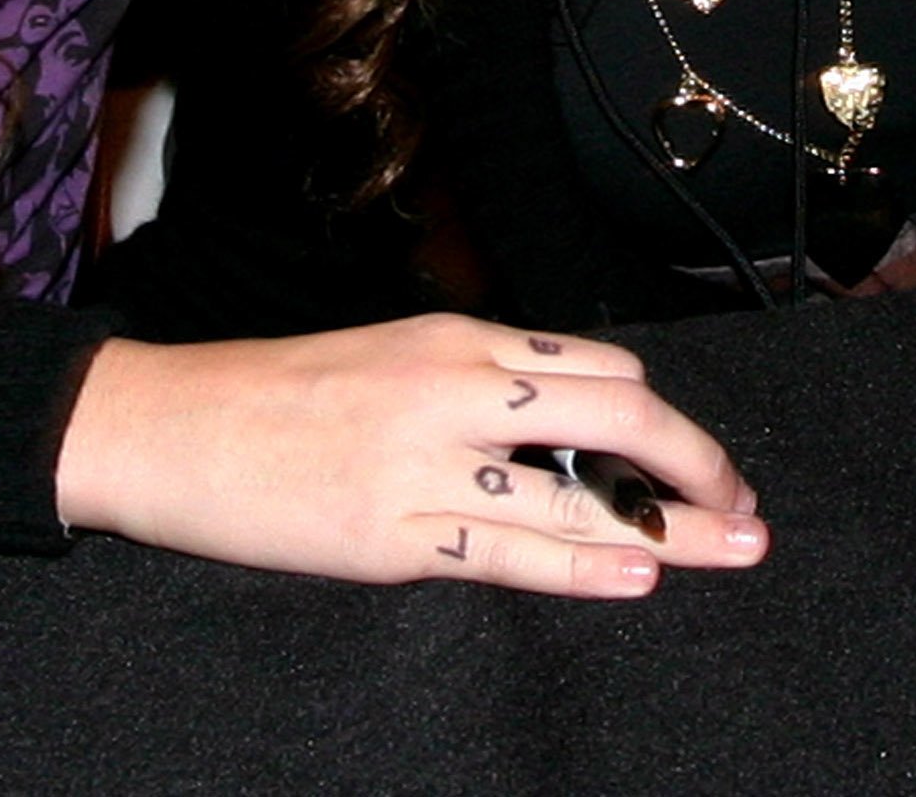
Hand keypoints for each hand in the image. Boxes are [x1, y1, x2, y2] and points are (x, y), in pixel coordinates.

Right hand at [55, 313, 768, 596]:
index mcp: (455, 339)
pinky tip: (637, 575)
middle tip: (743, 504)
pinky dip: (586, 566)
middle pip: (617, 416)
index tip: (698, 460)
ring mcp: (424, 464)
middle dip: (696, 462)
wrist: (172, 424)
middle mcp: (453, 389)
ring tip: (734, 547)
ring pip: (582, 492)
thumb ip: (471, 380)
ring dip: (674, 526)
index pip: (598, 367)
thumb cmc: (278, 394)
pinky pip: (512, 550)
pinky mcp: (392, 536)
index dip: (665, 418)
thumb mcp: (389, 358)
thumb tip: (559, 418)